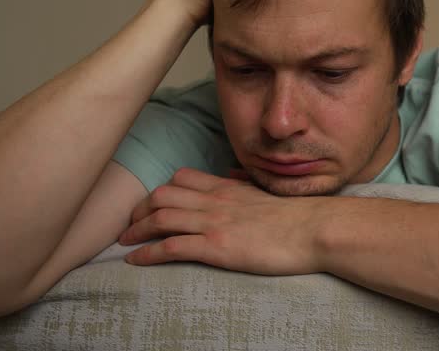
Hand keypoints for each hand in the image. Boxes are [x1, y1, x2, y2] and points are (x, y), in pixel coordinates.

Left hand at [118, 167, 325, 274]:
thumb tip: (232, 176)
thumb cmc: (298, 216)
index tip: (149, 206)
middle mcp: (215, 201)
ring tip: (124, 243)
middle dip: (139, 210)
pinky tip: (135, 261)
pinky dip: (147, 253)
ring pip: (161, 217)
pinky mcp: (216, 247)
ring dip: (136, 231)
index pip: (181, 179)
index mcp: (227, 188)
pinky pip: (172, 246)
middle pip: (162, 195)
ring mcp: (214, 223)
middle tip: (129, 225)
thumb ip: (244, 185)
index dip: (159, 191)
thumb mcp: (267, 193)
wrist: (315, 229)